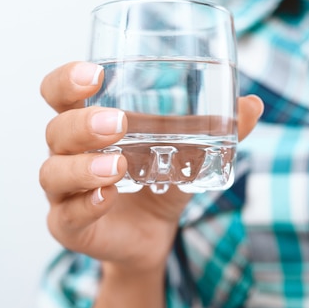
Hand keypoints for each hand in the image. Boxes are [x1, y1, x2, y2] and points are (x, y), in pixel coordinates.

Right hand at [39, 61, 262, 272]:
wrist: (154, 234)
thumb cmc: (161, 180)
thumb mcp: (190, 151)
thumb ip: (219, 128)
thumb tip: (254, 105)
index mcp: (89, 124)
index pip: (59, 94)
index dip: (67, 80)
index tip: (94, 73)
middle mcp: (69, 153)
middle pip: (56, 129)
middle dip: (83, 124)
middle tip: (118, 123)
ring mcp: (64, 191)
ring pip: (54, 172)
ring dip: (84, 167)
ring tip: (118, 165)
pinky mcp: (69, 226)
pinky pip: (66, 215)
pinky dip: (87, 205)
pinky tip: (108, 197)